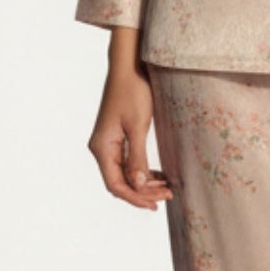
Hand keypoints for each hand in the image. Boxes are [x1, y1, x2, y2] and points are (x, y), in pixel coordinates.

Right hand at [87, 33, 176, 209]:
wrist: (129, 67)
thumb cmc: (133, 91)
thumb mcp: (138, 126)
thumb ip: (137, 158)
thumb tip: (139, 186)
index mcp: (102, 147)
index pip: (115, 184)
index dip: (135, 198)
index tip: (156, 203)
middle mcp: (102, 148)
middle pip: (119, 182)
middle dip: (143, 192)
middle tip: (168, 195)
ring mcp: (109, 143)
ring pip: (124, 174)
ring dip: (144, 183)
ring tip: (166, 188)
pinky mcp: (118, 137)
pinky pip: (127, 162)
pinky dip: (142, 171)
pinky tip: (158, 175)